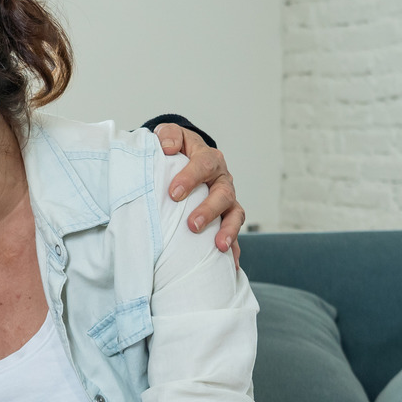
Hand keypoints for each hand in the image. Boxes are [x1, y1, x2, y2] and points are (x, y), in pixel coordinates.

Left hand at [153, 123, 243, 266]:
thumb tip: (167, 148)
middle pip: (223, 193)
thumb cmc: (175, 150)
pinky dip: (234, 249)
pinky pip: (234, 233)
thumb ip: (168, 135)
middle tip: (192, 225)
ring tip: (217, 247)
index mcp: (207, 158)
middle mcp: (221, 179)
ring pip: (235, 214)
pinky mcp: (226, 217)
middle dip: (209, 210)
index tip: (173, 193)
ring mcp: (226, 199)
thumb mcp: (170, 135)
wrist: (184, 157)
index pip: (203, 164)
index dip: (190, 177)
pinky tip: (230, 266)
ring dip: (227, 231)